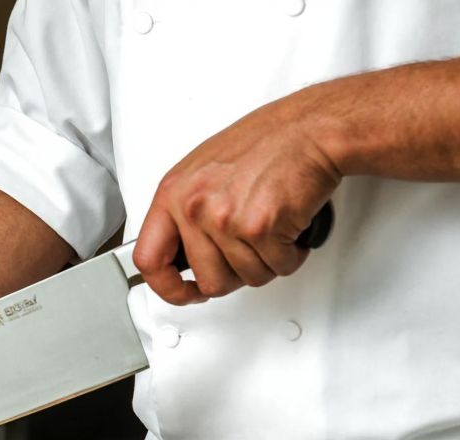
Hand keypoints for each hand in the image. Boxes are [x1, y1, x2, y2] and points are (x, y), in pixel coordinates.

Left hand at [133, 89, 341, 304]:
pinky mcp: (260, 227)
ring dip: (267, 262)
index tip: (182, 292)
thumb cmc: (266, 142)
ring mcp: (225, 219)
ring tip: (273, 232)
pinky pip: (278, 266)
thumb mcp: (203, 170)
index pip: (149, 260)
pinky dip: (291, 255)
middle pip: (209, 280)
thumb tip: (180, 253)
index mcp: (173, 193)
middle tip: (250, 254)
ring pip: (247, 277)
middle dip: (236, 275)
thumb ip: (185, 212)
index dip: (167, 287)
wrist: (311, 128)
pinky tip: (290, 229)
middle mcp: (193, 207)